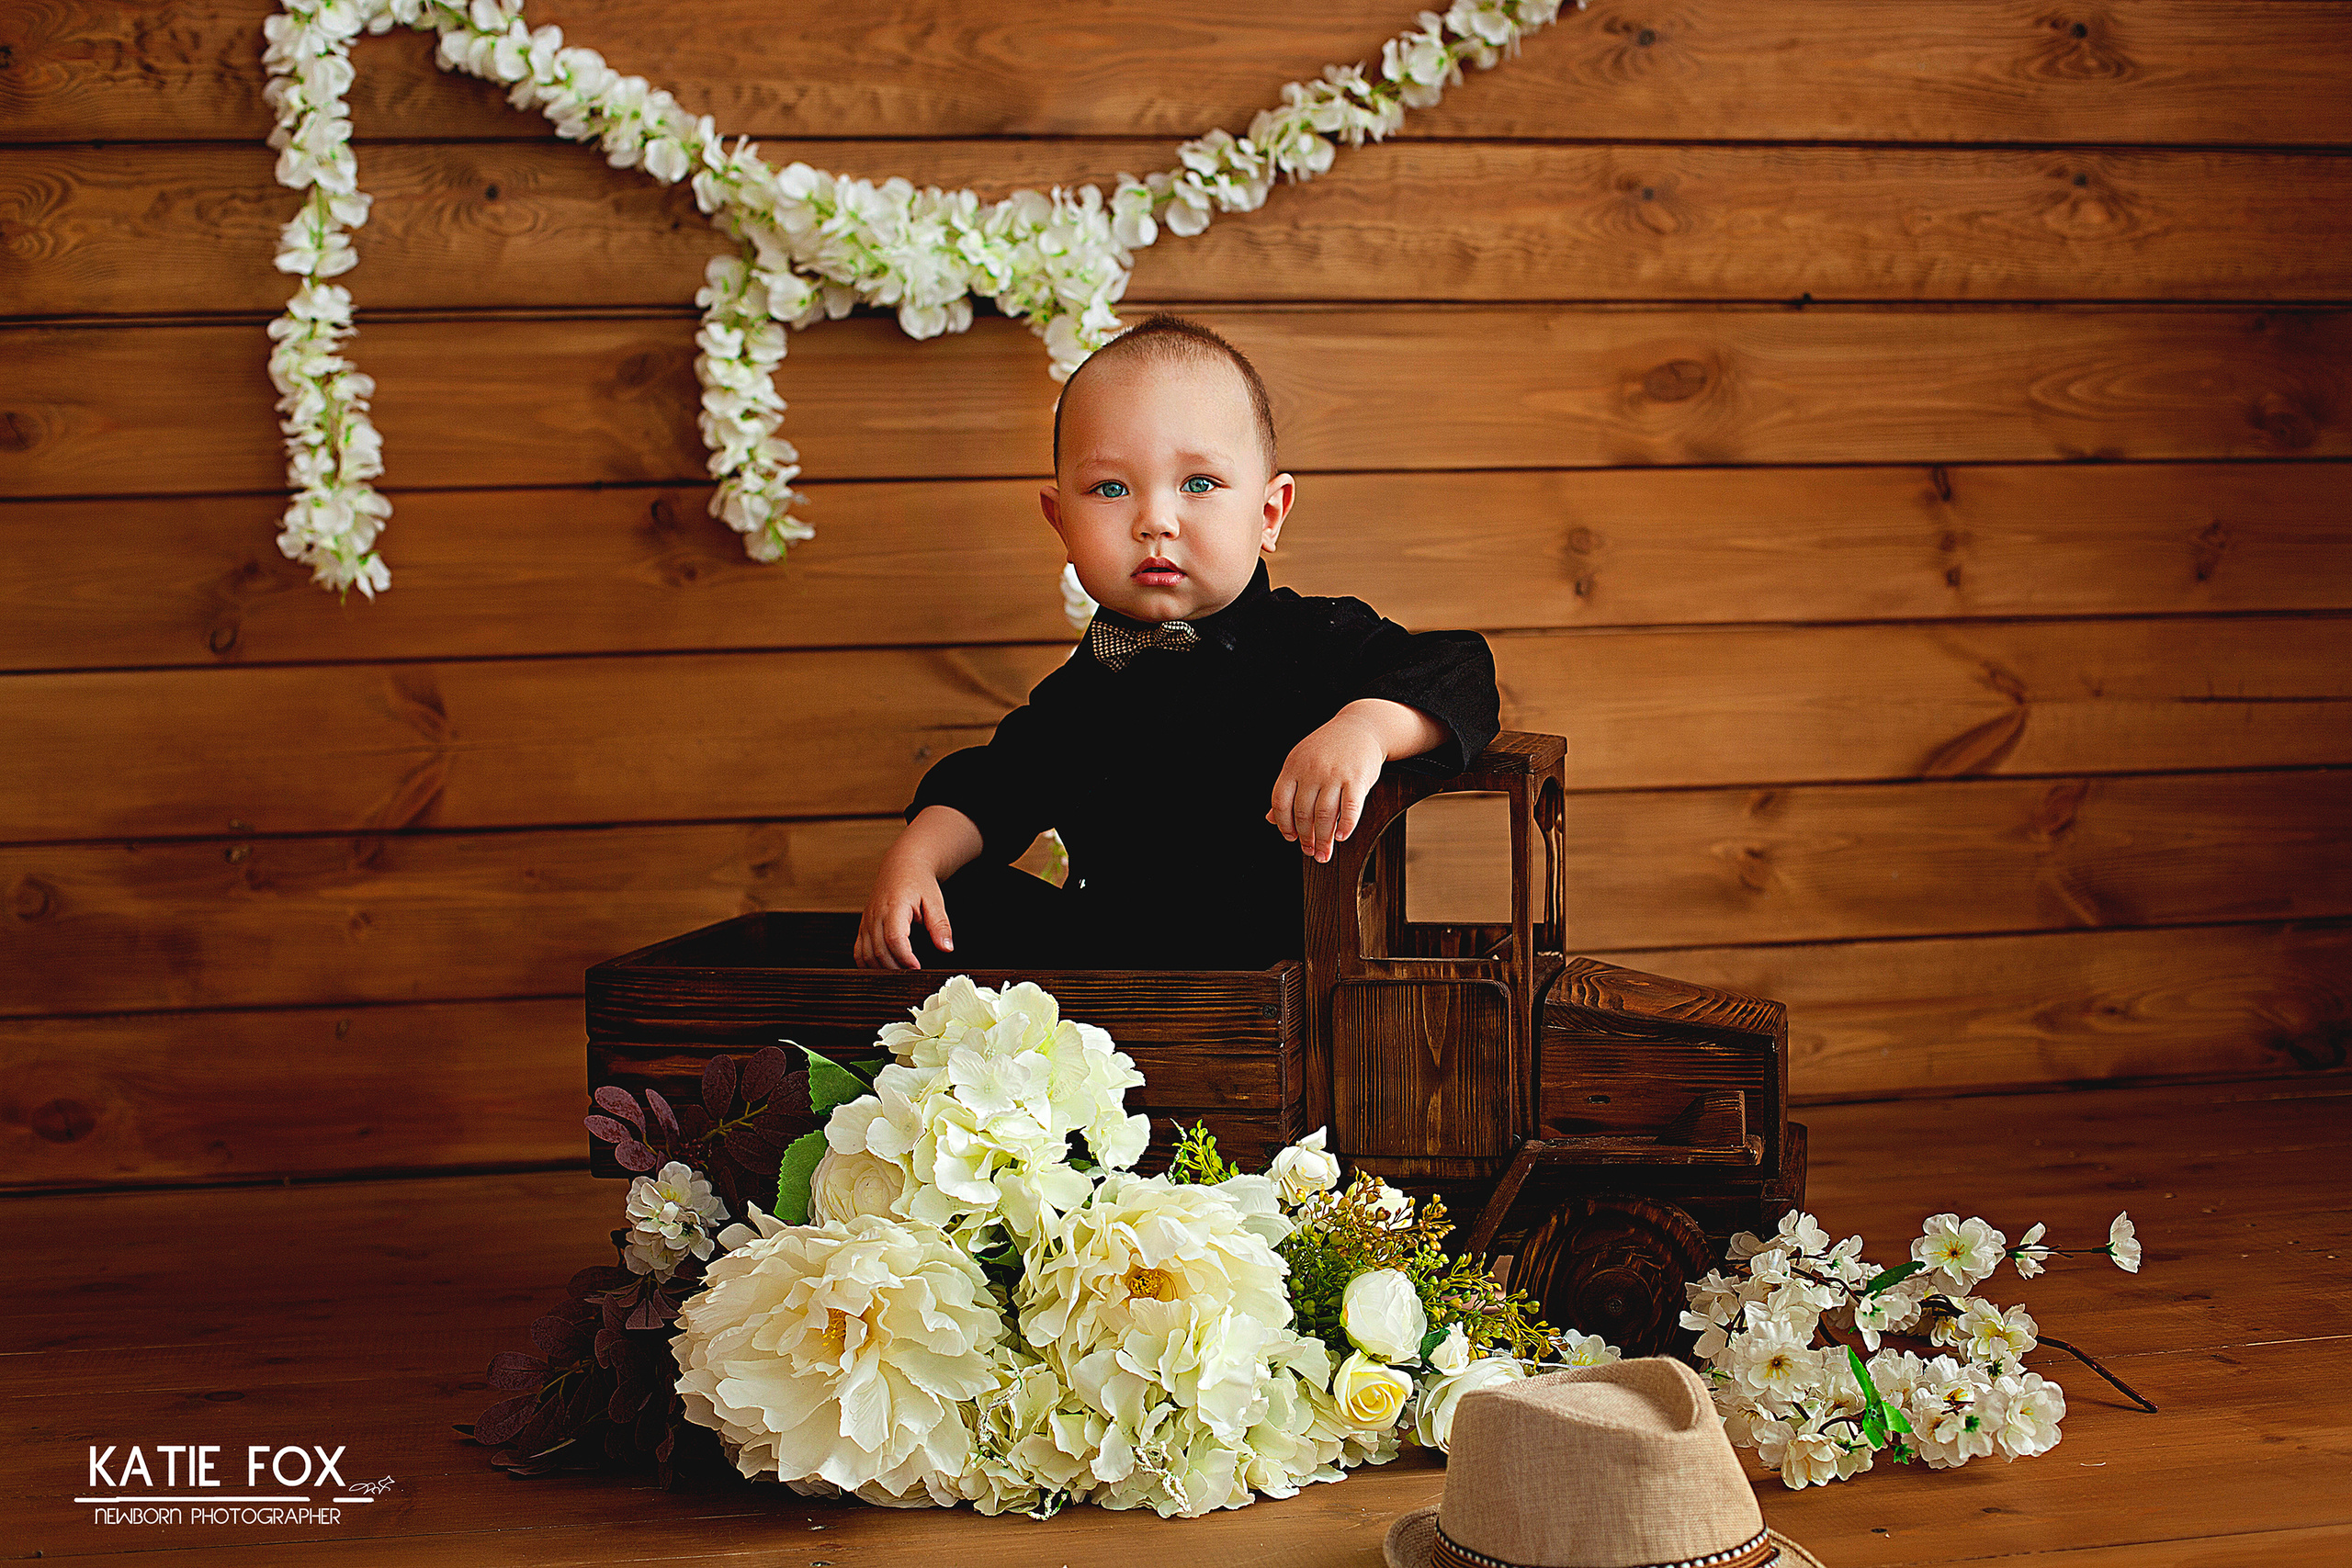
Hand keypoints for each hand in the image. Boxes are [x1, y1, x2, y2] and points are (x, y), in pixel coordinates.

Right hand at [855, 865, 953, 968]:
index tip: (917, 967)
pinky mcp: (863, 926)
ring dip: (882, 969)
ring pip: (866, 954)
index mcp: (894, 907)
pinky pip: (858, 951)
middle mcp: (876, 915)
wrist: (902, 866)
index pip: (894, 938)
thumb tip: (946, 948)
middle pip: (879, 950)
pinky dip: (867, 964)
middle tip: (913, 975)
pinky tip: (882, 969)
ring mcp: (867, 921)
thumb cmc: (918, 882)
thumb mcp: (935, 901)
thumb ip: (940, 925)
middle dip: (896, 968)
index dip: (905, 957)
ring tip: (901, 973)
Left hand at [1268, 711, 1388, 862]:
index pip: (1280, 802)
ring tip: (1324, 852)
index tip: (1290, 838)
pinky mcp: (1357, 778)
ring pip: (1324, 815)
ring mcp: (1334, 774)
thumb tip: (1270, 819)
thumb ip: (1286, 790)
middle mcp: (1311, 770)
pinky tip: (1341, 836)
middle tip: (1310, 852)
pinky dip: (1345, 826)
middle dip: (1305, 838)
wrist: (1360, 727)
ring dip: (1323, 839)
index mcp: (1293, 766)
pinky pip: (1350, 808)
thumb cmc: (1327, 749)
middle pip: (1303, 813)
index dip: (1283, 825)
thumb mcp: (1300, 762)